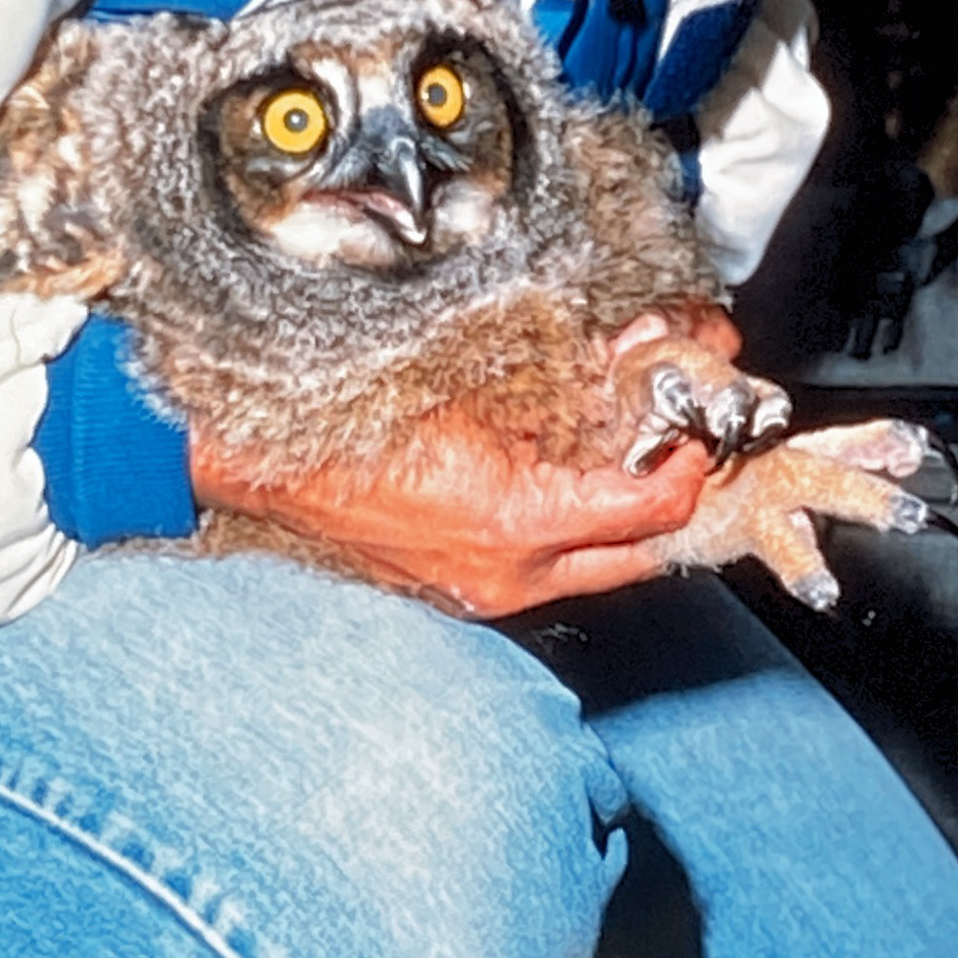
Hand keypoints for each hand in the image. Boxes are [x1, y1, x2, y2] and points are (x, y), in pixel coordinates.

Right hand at [189, 407, 714, 618]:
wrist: (259, 467)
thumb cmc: (349, 419)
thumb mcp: (466, 386)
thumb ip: (556, 385)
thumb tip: (625, 363)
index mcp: (516, 523)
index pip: (651, 510)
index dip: (690, 465)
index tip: (698, 427)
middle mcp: (510, 575)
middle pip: (640, 556)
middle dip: (675, 503)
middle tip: (691, 453)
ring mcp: (484, 593)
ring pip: (597, 567)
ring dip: (629, 521)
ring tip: (641, 464)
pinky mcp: (461, 592)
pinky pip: (548, 570)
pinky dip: (577, 532)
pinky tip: (574, 486)